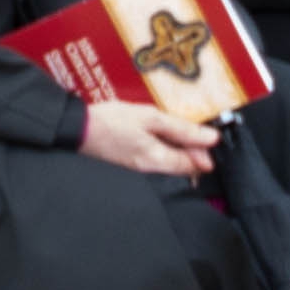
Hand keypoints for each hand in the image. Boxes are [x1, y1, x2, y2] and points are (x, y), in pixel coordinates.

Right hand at [76, 96, 217, 180]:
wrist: (78, 128)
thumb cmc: (112, 121)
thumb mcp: (151, 118)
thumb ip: (182, 130)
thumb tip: (211, 139)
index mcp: (159, 161)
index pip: (195, 166)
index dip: (206, 152)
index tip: (207, 136)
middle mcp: (152, 172)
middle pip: (184, 169)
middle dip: (194, 152)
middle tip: (193, 131)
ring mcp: (141, 171)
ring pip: (172, 166)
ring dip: (179, 151)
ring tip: (176, 131)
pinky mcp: (133, 166)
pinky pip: (158, 162)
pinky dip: (165, 150)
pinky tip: (159, 136)